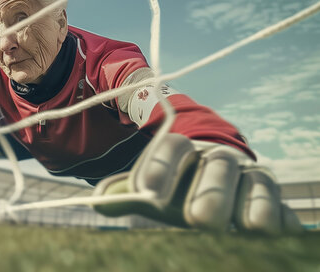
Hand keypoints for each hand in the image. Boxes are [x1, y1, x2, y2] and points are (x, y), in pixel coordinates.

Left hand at [92, 133, 303, 233]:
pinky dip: (278, 215)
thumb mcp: (151, 192)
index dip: (159, 166)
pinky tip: (275, 231)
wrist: (215, 188)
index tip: (147, 193)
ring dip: (248, 204)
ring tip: (241, 227)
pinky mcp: (272, 198)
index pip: (172, 146)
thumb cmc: (177, 191)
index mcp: (184, 150)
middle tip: (197, 219)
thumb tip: (97, 201)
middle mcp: (218, 157)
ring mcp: (249, 175)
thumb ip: (124, 194)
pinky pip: (280, 203)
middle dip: (209, 190)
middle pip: (216, 163)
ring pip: (254, 181)